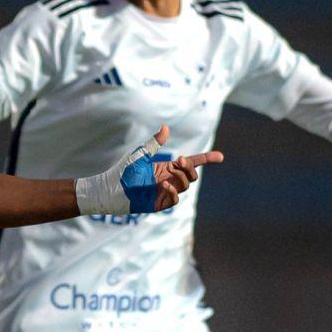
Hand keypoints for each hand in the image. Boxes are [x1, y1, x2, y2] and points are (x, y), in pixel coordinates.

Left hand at [76, 125, 224, 214]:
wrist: (110, 189)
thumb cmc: (122, 171)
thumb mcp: (139, 155)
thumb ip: (154, 144)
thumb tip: (166, 128)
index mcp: (166, 167)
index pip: (191, 163)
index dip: (206, 159)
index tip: (220, 157)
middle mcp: (169, 179)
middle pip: (191, 174)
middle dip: (190, 167)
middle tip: (179, 161)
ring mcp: (165, 192)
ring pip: (185, 185)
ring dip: (180, 178)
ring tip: (167, 174)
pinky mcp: (159, 204)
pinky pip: (174, 200)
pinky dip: (173, 191)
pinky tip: (165, 185)